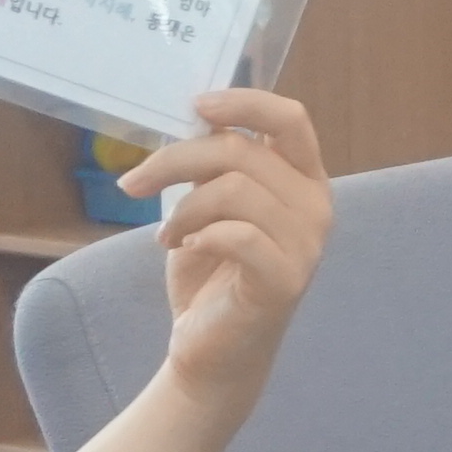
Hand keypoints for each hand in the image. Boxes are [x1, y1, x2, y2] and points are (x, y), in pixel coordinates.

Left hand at [126, 88, 334, 417]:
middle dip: (177, 160)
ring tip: (166, 234)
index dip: (244, 102)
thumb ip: (214, 165)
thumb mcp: (208, 206)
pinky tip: (185, 250)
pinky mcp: (286, 279)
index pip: (290, 118)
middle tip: (134, 183)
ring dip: (183, 208)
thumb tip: (190, 118)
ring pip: (236, 189)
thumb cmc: (212, 274)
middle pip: (243, 150)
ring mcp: (307, 244)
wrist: (212, 350)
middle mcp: (316, 205)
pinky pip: (238, 235)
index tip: (195, 105)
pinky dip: (198, 235)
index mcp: (303, 179)